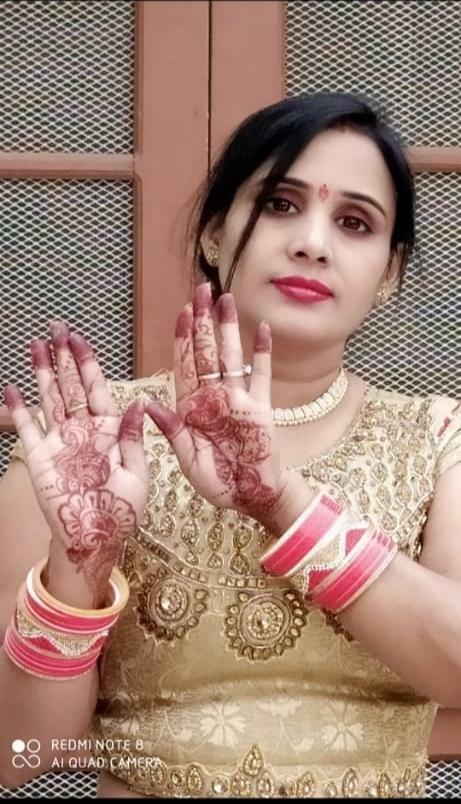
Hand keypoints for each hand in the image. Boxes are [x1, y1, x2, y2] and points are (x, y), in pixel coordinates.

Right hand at [4, 321, 148, 604]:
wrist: (97, 539)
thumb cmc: (124, 509)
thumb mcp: (138, 473)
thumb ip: (133, 438)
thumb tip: (138, 403)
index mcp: (110, 429)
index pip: (96, 388)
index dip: (87, 363)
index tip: (79, 338)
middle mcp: (83, 429)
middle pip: (71, 385)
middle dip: (64, 356)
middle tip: (55, 327)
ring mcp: (60, 441)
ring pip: (50, 399)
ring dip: (43, 373)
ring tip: (35, 345)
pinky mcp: (40, 458)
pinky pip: (27, 429)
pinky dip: (19, 410)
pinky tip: (12, 389)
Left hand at [146, 283, 291, 529]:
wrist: (252, 498)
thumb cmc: (217, 484)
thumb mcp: (187, 461)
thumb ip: (173, 432)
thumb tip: (151, 405)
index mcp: (190, 408)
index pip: (184, 365)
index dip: (182, 338)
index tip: (182, 311)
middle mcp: (212, 398)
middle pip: (205, 351)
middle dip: (203, 321)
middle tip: (202, 290)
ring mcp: (237, 400)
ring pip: (231, 356)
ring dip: (229, 328)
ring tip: (227, 299)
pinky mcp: (261, 408)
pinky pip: (260, 375)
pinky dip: (262, 353)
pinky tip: (263, 330)